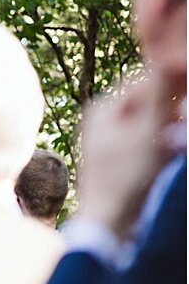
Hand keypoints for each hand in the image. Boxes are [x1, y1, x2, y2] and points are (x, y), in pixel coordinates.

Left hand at [75, 72, 175, 237]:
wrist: (108, 228)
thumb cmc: (125, 180)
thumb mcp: (148, 130)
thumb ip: (161, 91)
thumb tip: (171, 55)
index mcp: (103, 107)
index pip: (148, 78)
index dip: (172, 87)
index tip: (182, 107)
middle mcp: (103, 120)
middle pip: (150, 100)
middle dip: (170, 111)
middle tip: (176, 129)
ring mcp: (109, 140)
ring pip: (152, 121)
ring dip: (168, 130)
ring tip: (167, 149)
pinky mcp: (119, 159)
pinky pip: (147, 142)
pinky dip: (160, 147)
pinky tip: (164, 160)